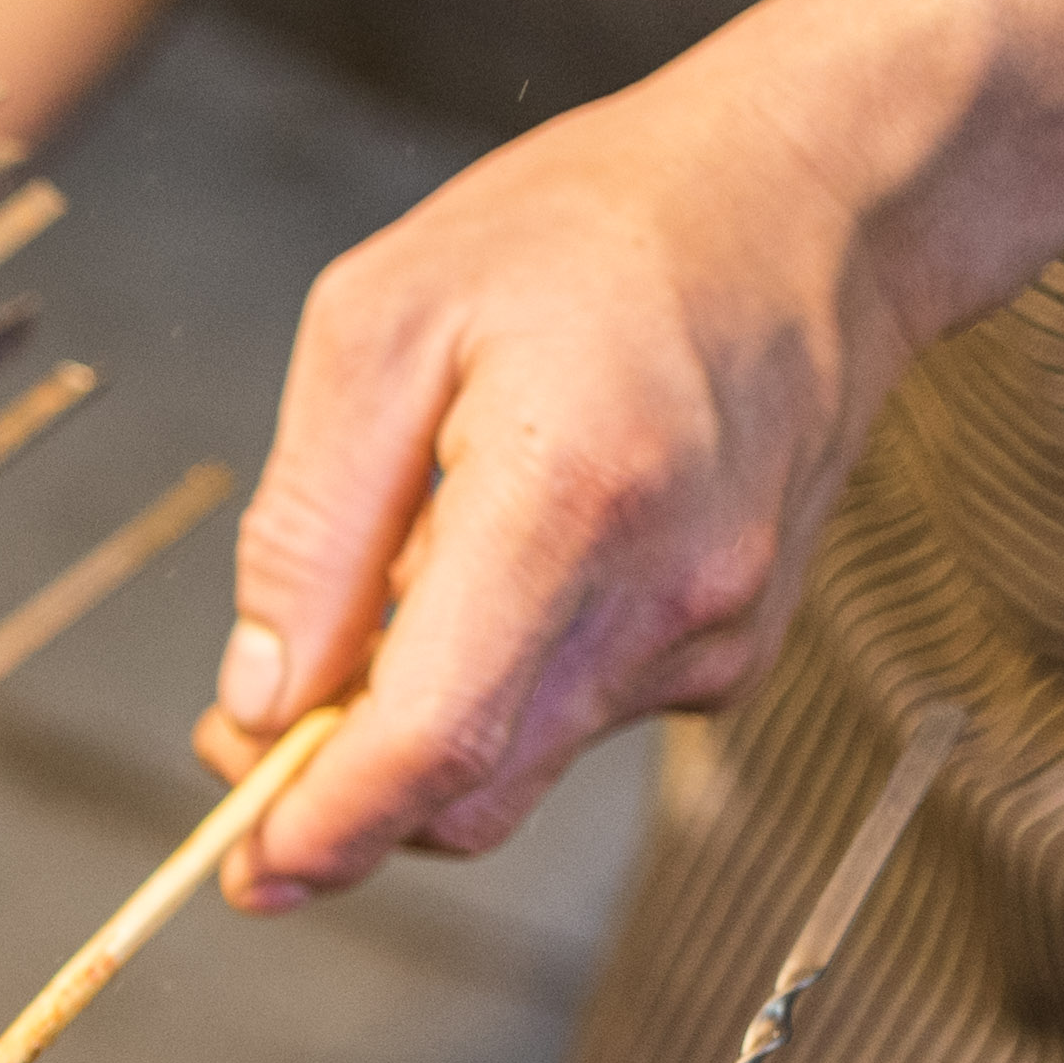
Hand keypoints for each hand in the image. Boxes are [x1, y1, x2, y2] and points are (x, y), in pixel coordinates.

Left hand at [201, 0, 1063, 910]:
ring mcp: (715, 632)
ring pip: (516, 769)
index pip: (439, 737)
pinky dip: (496, 691)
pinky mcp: (732, 651)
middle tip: (250, 728)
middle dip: (340, 797)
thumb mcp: (378, 324)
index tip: (249, 864)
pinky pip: (572, 721)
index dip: (329, 826)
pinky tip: (491, 572)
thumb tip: (261, 696)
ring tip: (382, 592)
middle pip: (470, 792)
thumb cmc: (589, 232)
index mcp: (569, 495)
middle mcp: (665, 591)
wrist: (814, 198)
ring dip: (414, 735)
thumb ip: (306, 526)